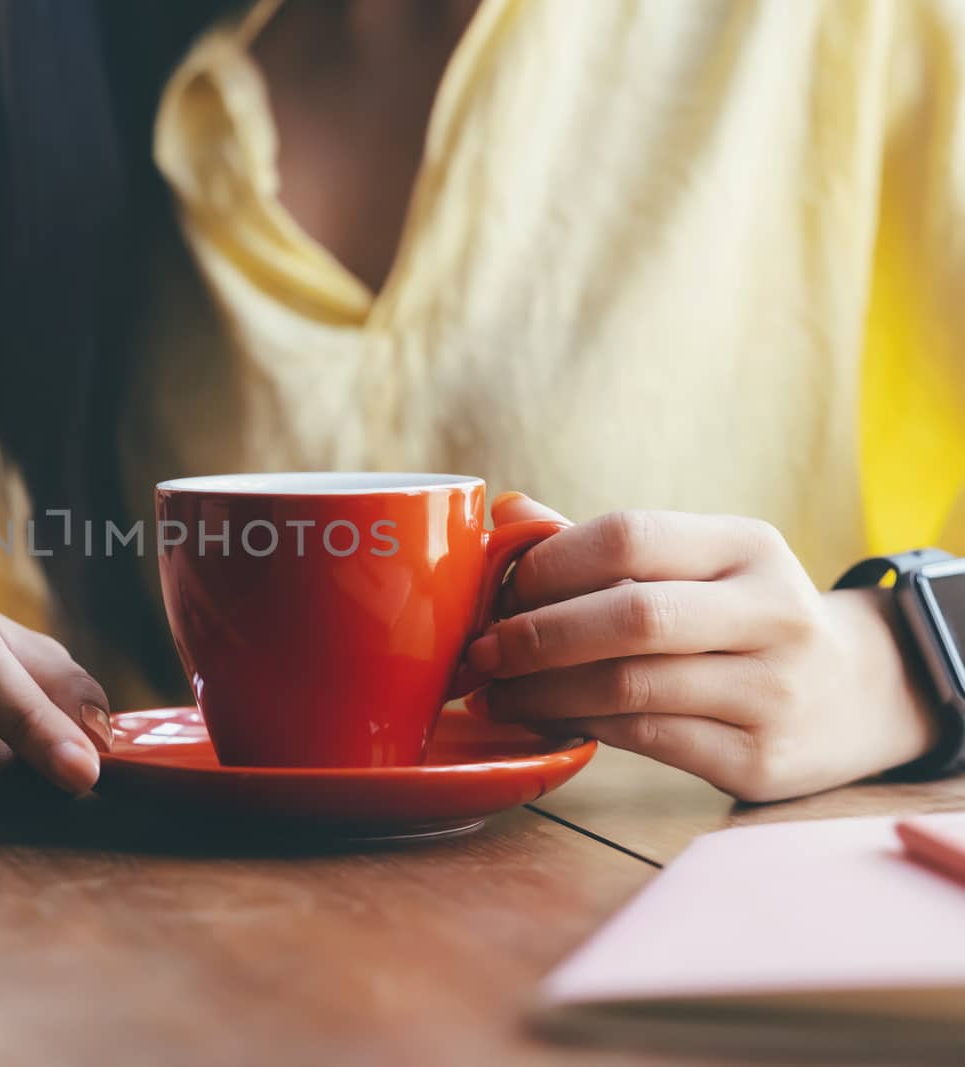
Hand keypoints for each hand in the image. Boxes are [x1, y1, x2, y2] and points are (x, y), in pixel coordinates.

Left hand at [466, 495, 940, 801]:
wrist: (853, 696)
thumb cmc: (737, 620)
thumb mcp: (694, 565)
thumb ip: (603, 544)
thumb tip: (508, 512)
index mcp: (747, 547)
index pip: (629, 537)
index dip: (549, 564)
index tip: (502, 590)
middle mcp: (771, 612)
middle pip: (630, 617)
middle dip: (536, 636)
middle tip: (481, 652)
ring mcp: (772, 690)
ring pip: (629, 687)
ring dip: (542, 691)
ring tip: (497, 692)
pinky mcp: (758, 759)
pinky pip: (645, 739)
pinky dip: (580, 726)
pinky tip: (544, 719)